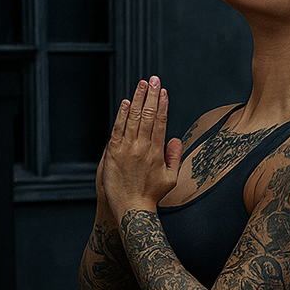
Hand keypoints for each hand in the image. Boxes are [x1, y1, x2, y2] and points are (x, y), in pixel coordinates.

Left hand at [98, 76, 182, 221]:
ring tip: (142, 84)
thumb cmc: (151, 196)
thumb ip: (175, 157)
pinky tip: (127, 102)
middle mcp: (143, 148)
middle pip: (148, 116)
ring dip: (138, 99)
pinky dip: (122, 115)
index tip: (164, 91)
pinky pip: (118, 130)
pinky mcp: (113, 153)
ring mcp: (127, 150)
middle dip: (152, 96)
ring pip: (134, 119)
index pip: (161, 122)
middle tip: (154, 80)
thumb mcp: (171, 179)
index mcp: (157, 152)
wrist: (132, 210)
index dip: (162, 105)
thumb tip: (175, 139)